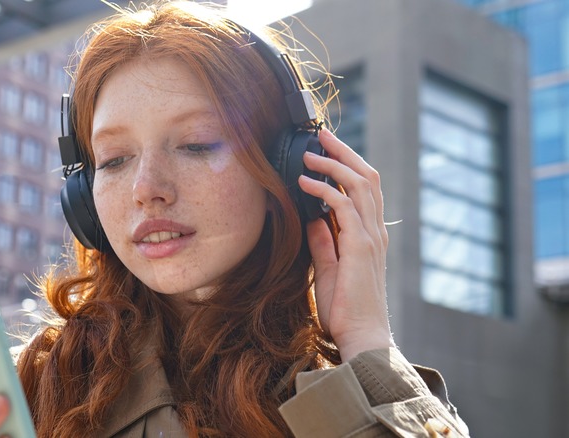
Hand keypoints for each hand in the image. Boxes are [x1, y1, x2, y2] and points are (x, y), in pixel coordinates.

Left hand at [298, 129, 392, 361]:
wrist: (361, 336)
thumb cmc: (346, 309)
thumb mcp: (330, 269)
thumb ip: (324, 242)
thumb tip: (313, 218)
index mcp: (369, 235)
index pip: (365, 189)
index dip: (348, 165)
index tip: (326, 150)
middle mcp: (374, 232)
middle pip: (367, 177)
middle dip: (344, 152)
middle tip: (321, 135)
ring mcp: (370, 238)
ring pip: (360, 185)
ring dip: (334, 164)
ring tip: (309, 153)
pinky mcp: (360, 247)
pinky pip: (345, 207)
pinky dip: (325, 190)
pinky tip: (306, 183)